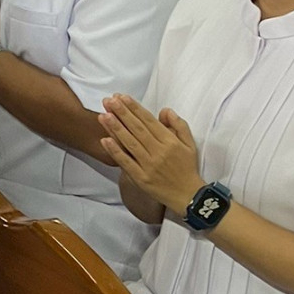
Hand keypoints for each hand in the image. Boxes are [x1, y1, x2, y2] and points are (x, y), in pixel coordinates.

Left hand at [98, 95, 200, 214]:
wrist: (188, 195)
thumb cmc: (187, 167)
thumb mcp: (189, 144)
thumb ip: (178, 125)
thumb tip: (165, 110)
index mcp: (170, 142)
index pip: (149, 121)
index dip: (134, 108)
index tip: (122, 97)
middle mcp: (159, 152)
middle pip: (137, 129)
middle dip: (122, 113)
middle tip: (108, 100)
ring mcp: (149, 165)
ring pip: (130, 143)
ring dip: (115, 128)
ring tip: (103, 115)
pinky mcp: (141, 178)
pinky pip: (126, 162)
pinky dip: (115, 151)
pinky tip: (105, 140)